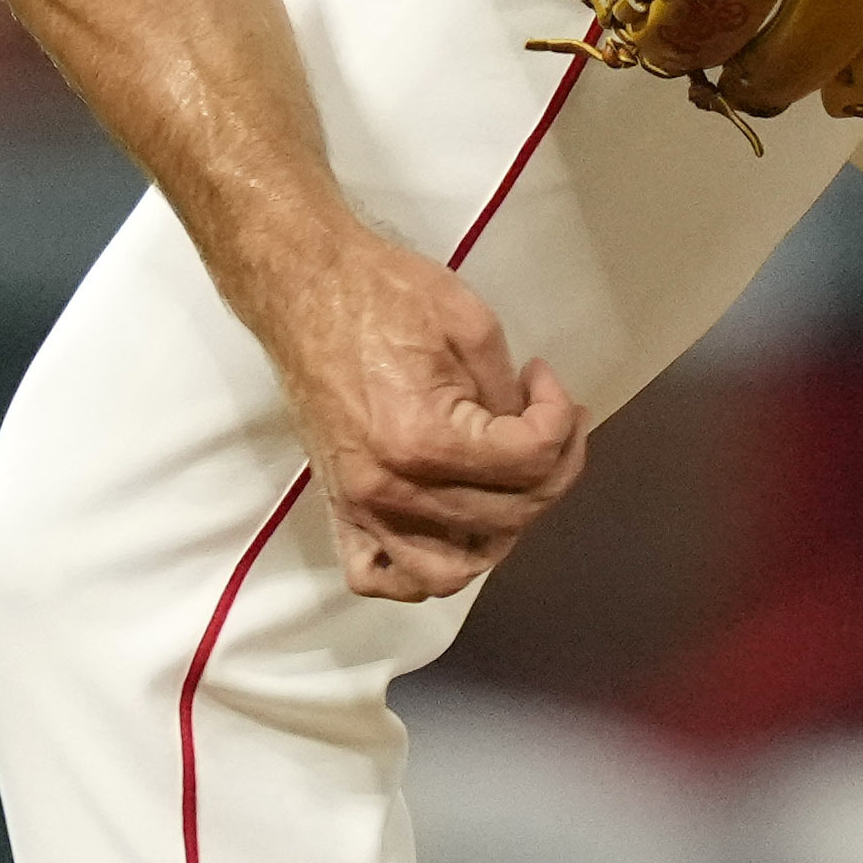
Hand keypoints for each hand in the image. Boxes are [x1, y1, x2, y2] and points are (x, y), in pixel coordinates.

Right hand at [256, 227, 589, 600]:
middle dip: (551, 467)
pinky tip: (448, 527)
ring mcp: (360, 507)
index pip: (529, 461)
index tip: (542, 376)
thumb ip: (508, 392)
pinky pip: (380, 575)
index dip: (559, 416)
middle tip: (549, 419)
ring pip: (451, 570)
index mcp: (424, 438)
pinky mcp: (338, 508)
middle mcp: (390, 491)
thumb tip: (531, 430)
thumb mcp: (470, 321)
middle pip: (507, 518)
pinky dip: (421, 570)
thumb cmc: (380, 291)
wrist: (303, 287)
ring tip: (509, 480)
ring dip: (498, 533)